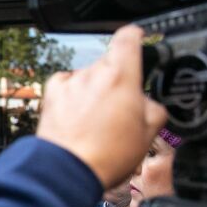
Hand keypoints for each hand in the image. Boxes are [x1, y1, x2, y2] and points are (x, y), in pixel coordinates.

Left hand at [37, 25, 166, 187]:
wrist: (68, 170)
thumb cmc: (107, 155)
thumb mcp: (148, 133)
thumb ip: (154, 109)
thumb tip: (150, 104)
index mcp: (121, 75)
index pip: (128, 37)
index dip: (136, 36)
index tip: (139, 38)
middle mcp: (93, 74)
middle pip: (109, 64)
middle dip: (117, 80)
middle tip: (121, 108)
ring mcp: (70, 84)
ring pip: (88, 78)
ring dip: (94, 91)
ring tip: (97, 122)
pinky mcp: (52, 96)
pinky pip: (67, 87)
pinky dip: (74, 97)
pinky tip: (78, 117)